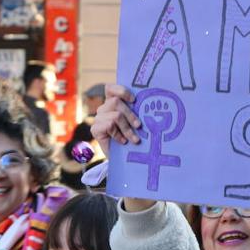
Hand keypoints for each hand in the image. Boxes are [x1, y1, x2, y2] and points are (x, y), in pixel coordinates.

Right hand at [88, 84, 154, 212]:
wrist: (123, 160)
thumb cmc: (132, 139)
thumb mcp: (135, 123)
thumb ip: (137, 112)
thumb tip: (154, 103)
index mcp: (113, 103)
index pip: (111, 88)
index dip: (121, 90)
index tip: (134, 100)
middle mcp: (104, 109)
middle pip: (116, 101)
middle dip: (130, 114)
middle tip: (139, 126)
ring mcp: (98, 118)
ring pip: (116, 115)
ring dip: (127, 128)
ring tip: (135, 139)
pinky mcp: (95, 129)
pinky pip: (109, 125)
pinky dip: (118, 134)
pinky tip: (123, 142)